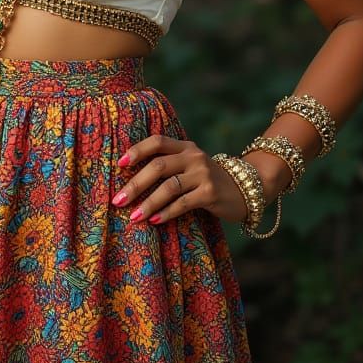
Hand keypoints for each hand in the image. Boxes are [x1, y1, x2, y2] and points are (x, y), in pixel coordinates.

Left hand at [111, 134, 252, 226]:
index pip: (157, 141)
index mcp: (185, 146)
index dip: (137, 151)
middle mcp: (193, 156)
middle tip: (118, 200)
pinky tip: (155, 221)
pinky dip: (167, 212)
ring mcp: (203, 174)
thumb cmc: (207, 181)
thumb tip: (130, 179)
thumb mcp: (190, 166)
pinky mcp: (210, 193)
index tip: (119, 165)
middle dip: (135, 184)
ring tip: (133, 217)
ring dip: (148, 203)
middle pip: (158, 166)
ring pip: (169, 186)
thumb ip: (168, 166)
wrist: (245, 190)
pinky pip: (183, 203)